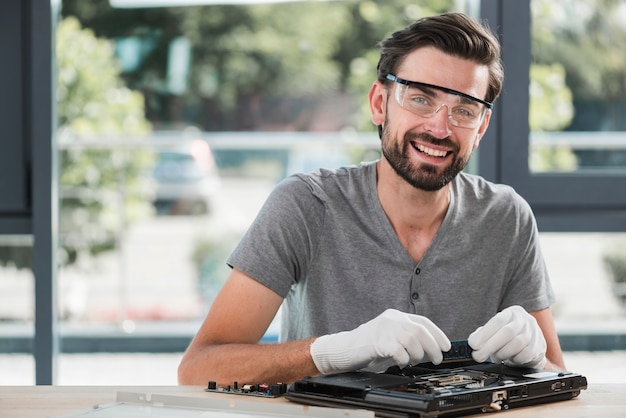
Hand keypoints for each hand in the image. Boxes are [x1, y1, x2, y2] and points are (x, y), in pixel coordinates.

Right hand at [309, 309, 450, 373]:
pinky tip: (401, 363)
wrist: (345, 348)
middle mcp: (392, 319)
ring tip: (413, 361)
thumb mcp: (389, 335)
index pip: (423, 321)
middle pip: (420, 331)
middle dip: (433, 347)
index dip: (437, 334)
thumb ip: (406, 336)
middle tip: (437, 359)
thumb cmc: (368, 345)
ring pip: (413, 341)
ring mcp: (385, 330)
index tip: (446, 346)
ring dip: (418, 355)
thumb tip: (430, 348)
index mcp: (396, 315)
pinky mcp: (379, 342)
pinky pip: (400, 352)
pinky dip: (404, 360)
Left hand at [468, 305, 546, 368]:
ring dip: (502, 353)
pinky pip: (526, 354)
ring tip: (495, 357)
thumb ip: (483, 334)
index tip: (473, 344)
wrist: (530, 347)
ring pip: (517, 343)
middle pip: (508, 332)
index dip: (484, 333)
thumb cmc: (508, 338)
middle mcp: (525, 320)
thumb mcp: (495, 331)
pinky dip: (514, 359)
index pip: (497, 321)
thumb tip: (472, 341)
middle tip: (478, 356)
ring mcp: (535, 332)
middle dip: (490, 346)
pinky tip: (509, 359)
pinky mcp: (540, 346)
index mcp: (511, 313)